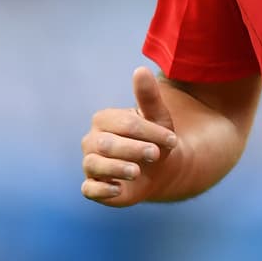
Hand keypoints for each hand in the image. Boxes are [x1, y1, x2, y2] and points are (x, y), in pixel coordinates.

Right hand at [81, 67, 179, 206]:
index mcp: (105, 119)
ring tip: (137, 172)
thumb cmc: (155, 139)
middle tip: (156, 154)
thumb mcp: (157, 118)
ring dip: (117, 168)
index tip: (172, 140)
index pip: (124, 124)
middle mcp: (92, 140)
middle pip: (106, 144)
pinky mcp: (92, 187)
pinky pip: (89, 189)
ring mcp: (90, 163)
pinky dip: (101, 190)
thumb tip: (140, 69)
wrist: (159, 169)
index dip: (148, 132)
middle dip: (133, 149)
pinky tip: (118, 189)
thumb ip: (148, 96)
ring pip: (95, 164)